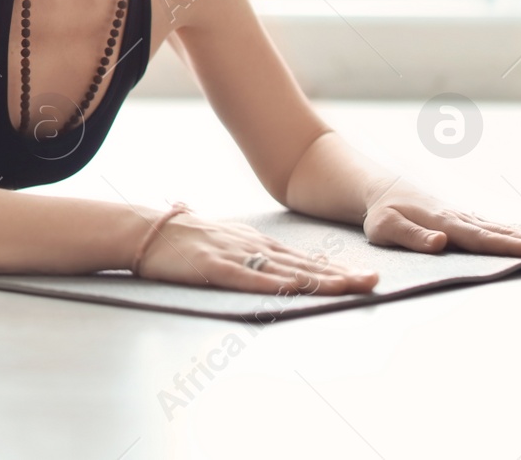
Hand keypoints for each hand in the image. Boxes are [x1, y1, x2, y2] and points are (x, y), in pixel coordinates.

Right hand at [135, 212, 379, 295]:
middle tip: (375, 281)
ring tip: (352, 288)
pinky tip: (300, 290)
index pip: (302, 258)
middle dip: (341, 274)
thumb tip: (243, 236)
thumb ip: (240, 242)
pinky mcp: (218, 269)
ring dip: (322, 281)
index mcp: (254, 241)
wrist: (146, 230)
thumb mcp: (217, 234)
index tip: (364, 275)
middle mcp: (253, 247)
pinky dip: (280, 286)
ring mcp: (237, 257)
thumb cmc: (179, 235)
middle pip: (304, 264)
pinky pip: (253, 280)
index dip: (334, 268)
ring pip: (287, 272)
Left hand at [362, 184, 520, 256]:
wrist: (383, 191)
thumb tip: (440, 243)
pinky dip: (517, 235)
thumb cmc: (382, 214)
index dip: (511, 246)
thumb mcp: (385, 228)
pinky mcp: (466, 221)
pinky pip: (496, 230)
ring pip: (503, 230)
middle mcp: (461, 219)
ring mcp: (466, 219)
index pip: (482, 238)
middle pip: (502, 233)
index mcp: (444, 222)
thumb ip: (411, 236)